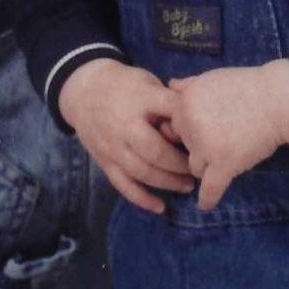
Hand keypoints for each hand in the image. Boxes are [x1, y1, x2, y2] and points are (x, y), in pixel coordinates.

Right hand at [59, 58, 194, 212]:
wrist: (82, 91)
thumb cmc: (124, 86)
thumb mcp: (148, 82)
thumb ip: (169, 100)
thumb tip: (196, 120)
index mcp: (139, 99)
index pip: (170, 111)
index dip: (189, 126)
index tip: (206, 136)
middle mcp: (123, 125)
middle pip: (156, 151)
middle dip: (180, 163)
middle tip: (199, 168)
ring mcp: (112, 146)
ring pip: (141, 172)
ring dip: (167, 182)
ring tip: (187, 186)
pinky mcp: (104, 161)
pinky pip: (123, 184)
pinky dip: (142, 198)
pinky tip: (160, 207)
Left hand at [166, 59, 288, 210]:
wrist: (278, 99)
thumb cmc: (248, 86)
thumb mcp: (212, 78)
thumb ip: (188, 84)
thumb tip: (170, 85)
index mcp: (184, 103)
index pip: (175, 125)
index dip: (191, 128)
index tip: (208, 127)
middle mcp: (189, 125)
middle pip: (184, 147)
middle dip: (199, 145)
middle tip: (224, 136)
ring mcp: (205, 147)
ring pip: (195, 167)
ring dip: (209, 164)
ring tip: (231, 154)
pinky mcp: (224, 165)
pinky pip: (210, 188)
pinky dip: (208, 198)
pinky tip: (205, 206)